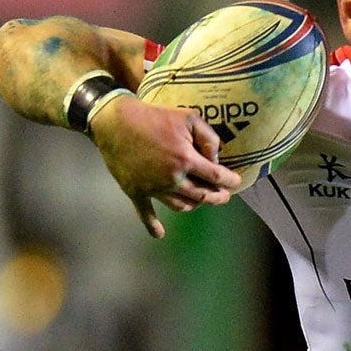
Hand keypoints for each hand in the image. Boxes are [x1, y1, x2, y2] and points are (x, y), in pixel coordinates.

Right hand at [89, 94, 242, 238]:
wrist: (114, 122)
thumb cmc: (152, 116)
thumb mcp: (187, 117)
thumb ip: (208, 137)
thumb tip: (216, 158)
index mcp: (186, 160)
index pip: (216, 176)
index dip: (230, 181)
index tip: (236, 182)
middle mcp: (172, 179)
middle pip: (202, 196)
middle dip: (217, 197)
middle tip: (224, 195)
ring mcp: (154, 188)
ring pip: (181, 206)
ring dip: (194, 205)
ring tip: (201, 201)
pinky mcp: (136, 192)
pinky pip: (146, 214)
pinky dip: (153, 226)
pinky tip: (159, 234)